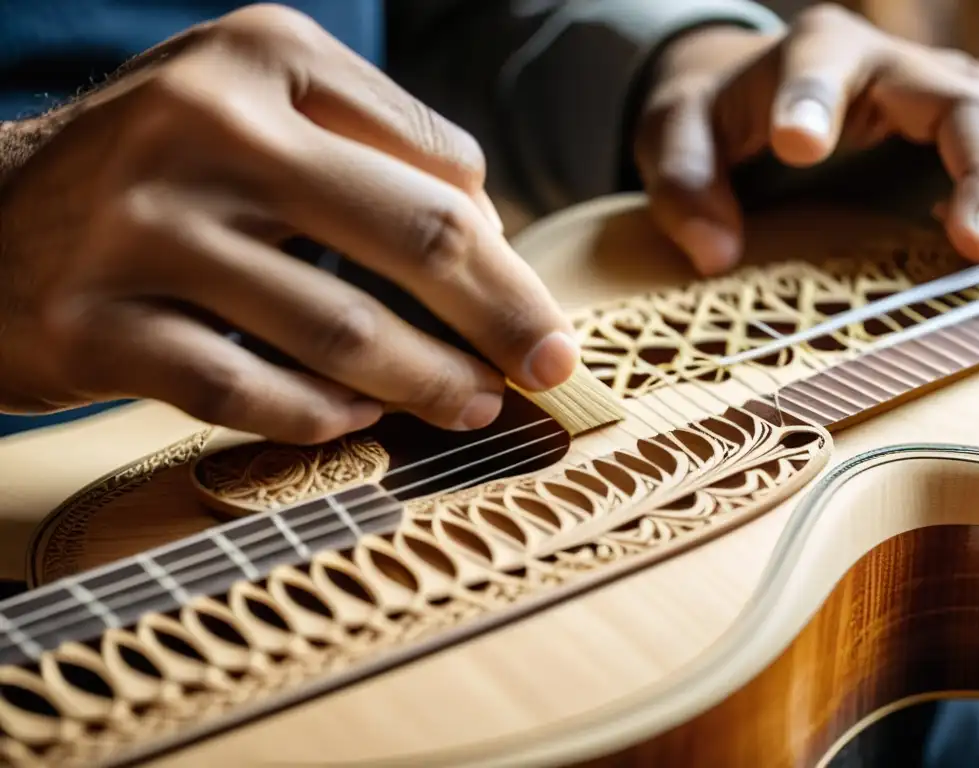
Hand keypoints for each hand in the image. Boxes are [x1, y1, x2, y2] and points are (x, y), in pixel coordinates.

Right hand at [0, 4, 578, 442]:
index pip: (433, 162)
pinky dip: (316, 413)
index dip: (496, 247)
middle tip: (556, 367)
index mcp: (263, 58)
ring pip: (337, 326)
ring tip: (476, 405)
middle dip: (504, 313)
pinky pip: (241, 388)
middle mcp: (203, 126)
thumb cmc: (158, 170)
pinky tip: (359, 422)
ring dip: (427, 379)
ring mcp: (142, 227)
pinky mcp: (94, 325)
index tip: (521, 304)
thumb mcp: (255, 108)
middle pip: (412, 233)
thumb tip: (492, 235)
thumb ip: (370, 148)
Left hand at [634, 3, 978, 274]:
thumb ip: (684, 182)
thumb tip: (714, 255)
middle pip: (958, 98)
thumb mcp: (674, 134)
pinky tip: (977, 247)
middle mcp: (889, 64)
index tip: (798, 146)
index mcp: (815, 49)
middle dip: (975, 165)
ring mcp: (931, 98)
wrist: (753, 98)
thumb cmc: (714, 114)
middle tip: (970, 239)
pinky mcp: (949, 139)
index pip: (822, 67)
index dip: (814, 103)